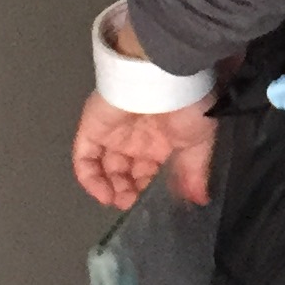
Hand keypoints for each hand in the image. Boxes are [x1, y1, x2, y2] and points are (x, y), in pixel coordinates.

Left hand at [72, 92, 217, 209]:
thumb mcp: (199, 142)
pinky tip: (104, 193)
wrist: (163, 79)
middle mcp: (135, 139)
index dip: (147, 190)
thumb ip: (195, 172)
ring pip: (104, 168)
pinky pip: (84, 158)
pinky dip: (90, 178)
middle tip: (132, 203)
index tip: (151, 205)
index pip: (147, 172)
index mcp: (160, 141)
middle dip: (128, 191)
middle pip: (124, 173)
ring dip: (110, 188)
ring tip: (119, 200)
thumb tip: (200, 199)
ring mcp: (112, 134)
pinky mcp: (92, 129)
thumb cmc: (187, 108)